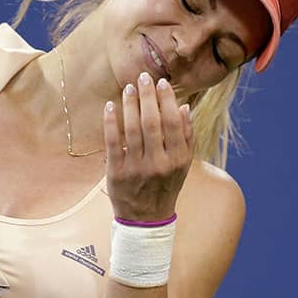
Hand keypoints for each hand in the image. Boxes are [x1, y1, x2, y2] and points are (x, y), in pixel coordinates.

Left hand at [102, 72, 193, 221]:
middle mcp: (159, 163)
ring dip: (130, 105)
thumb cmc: (165, 186)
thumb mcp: (182, 165)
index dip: (166, 100)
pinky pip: (113, 142)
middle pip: (152, 122)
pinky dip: (111, 122)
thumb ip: (186, 137)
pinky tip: (110, 106)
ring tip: (129, 88)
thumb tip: (183, 107)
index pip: (172, 123)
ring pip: (133, 129)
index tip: (161, 83)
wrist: (146, 219)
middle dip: (148, 97)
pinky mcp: (117, 172)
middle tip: (143, 78)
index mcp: (177, 159)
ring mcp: (137, 168)